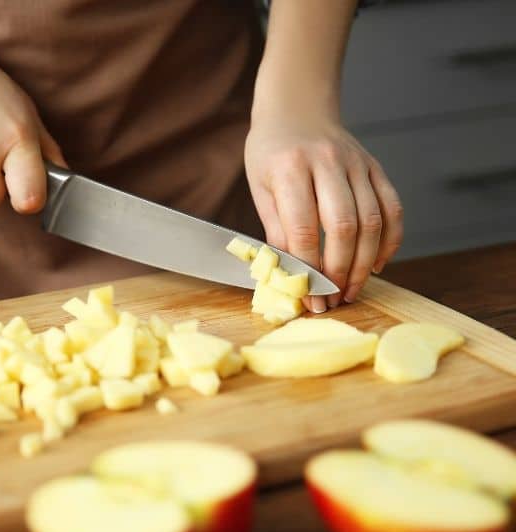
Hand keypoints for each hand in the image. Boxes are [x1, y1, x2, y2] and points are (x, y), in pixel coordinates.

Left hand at [244, 111, 402, 310]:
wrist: (297, 110)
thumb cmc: (271, 153)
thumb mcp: (260, 187)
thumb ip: (276, 229)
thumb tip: (288, 274)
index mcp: (290, 168)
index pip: (303, 228)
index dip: (308, 268)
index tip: (308, 297)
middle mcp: (328, 162)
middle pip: (344, 226)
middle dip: (340, 271)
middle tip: (332, 299)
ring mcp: (357, 164)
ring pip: (373, 220)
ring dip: (365, 263)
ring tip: (352, 290)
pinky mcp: (376, 168)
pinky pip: (392, 208)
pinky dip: (389, 241)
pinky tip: (377, 264)